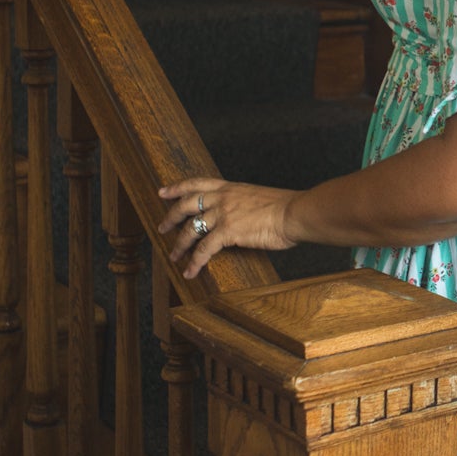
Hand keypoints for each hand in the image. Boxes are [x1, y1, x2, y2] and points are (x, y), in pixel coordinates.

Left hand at [157, 176, 300, 279]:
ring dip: (179, 244)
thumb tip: (240, 216)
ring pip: (190, 229)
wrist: (295, 213)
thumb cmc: (286, 208)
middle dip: (170, 217)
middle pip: (186, 204)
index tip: (163, 192)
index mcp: (230, 188)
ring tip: (173, 256)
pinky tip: (190, 272)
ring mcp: (223, 214)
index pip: (197, 183)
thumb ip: (243, 204)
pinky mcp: (227, 231)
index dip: (177, 187)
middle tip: (161, 227)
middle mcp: (222, 198)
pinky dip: (194, 262)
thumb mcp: (259, 198)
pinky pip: (203, 249)